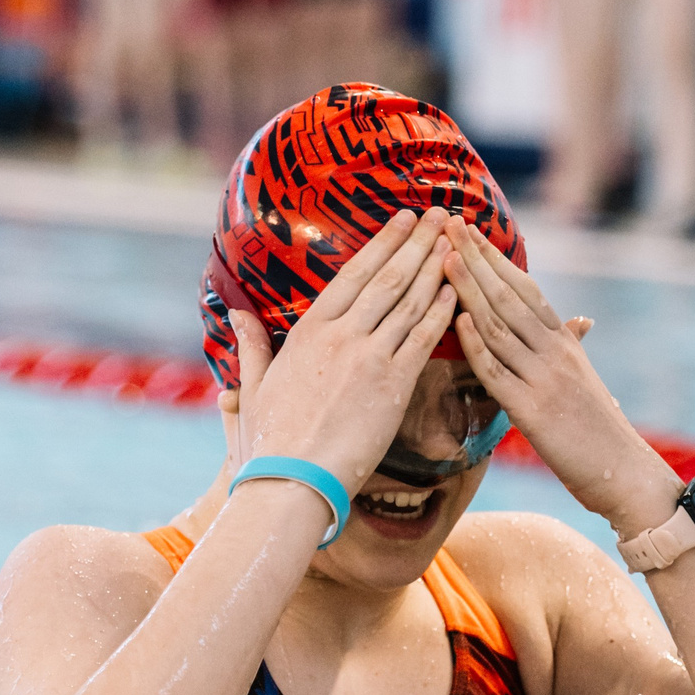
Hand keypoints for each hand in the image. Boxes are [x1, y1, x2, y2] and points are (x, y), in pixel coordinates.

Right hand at [227, 207, 461, 493]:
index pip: (353, 274)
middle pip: (388, 278)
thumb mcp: (253, 385)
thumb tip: (235, 312)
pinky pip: (424, 339)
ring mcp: (369, 357)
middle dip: (418, 242)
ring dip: (436, 268)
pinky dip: (443, 312)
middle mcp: (341, 335)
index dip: (384, 243)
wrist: (293, 479)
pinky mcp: (393, 385)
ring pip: (411, 302)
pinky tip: (458, 292)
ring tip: (456, 242)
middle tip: (442, 215)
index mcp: (308, 330)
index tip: (404, 219)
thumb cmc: (269, 440)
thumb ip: (252, 344)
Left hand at [442, 219, 679, 534]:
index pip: (525, 288)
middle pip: (509, 296)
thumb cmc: (600, 431)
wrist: (624, 474)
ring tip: (443, 259)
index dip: (494, 257)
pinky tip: (457, 321)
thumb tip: (580, 321)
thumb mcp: (586, 379)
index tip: (468, 230)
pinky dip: (477, 344)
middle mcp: (555, 353)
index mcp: (565, 342)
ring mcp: (545, 380)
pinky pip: (498, 372)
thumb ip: (573, 347)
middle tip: (448, 224)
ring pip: (500, 326)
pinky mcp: (533, 412)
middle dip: (476, 258)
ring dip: (469, 290)